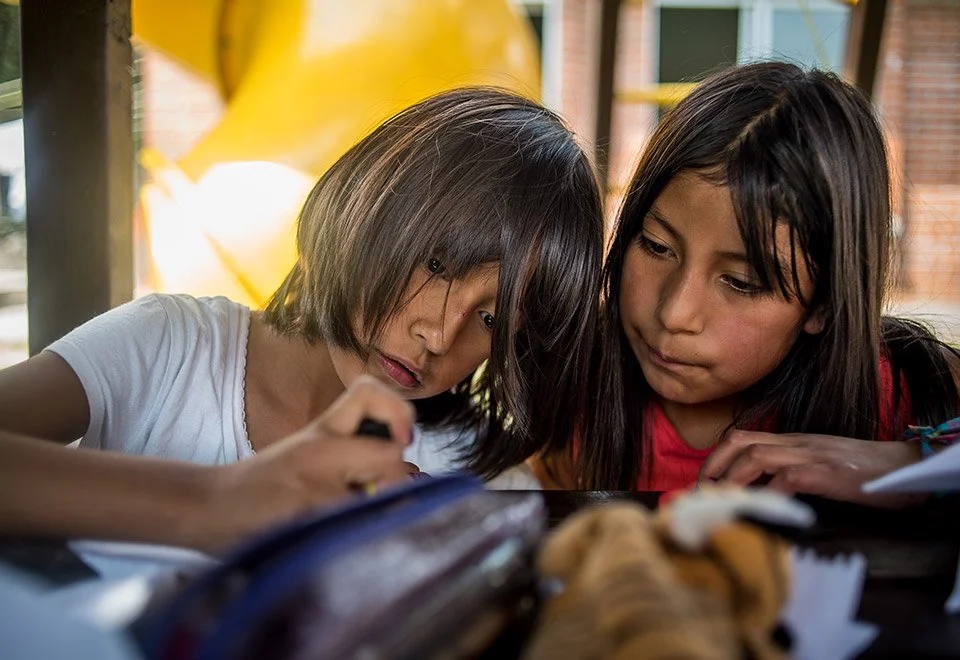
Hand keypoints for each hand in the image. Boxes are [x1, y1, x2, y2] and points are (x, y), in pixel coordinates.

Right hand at [190, 376, 418, 551]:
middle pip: (390, 456)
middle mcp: (319, 451)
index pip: (369, 392)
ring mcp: (311, 487)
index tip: (401, 439)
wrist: (206, 506)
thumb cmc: (264, 485)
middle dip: (397, 483)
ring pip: (379, 499)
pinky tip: (334, 541)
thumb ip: (354, 456)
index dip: (398, 412)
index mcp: (322, 431)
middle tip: (374, 499)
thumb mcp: (307, 453)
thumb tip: (410, 476)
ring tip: (350, 524)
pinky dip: (356, 540)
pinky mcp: (304, 520)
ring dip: (377, 517)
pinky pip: (353, 530)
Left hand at [698, 430, 925, 508]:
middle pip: (742, 441)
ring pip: (758, 455)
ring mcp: (811, 455)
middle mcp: (797, 444)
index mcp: (793, 442)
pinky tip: (762, 509)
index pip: (745, 437)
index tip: (703, 480)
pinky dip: (770, 492)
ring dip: (733, 478)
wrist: (906, 466)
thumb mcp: (822, 465)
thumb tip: (761, 494)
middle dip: (714, 464)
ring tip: (721, 501)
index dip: (717, 456)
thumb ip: (793, 471)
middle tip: (702, 491)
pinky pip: (789, 477)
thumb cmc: (865, 472)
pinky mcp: (828, 473)